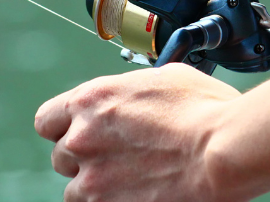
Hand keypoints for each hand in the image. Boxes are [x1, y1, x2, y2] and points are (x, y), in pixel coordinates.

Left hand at [35, 63, 241, 201]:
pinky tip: (138, 193)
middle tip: (117, 157)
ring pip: (75, 190)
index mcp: (90, 101)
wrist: (223, 152)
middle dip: (85, 157)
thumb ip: (134, 90)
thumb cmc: (204, 112)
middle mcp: (82, 139)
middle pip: (61, 156)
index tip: (78, 132)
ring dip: (95, 186)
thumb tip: (136, 95)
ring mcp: (93, 179)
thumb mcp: (165, 79)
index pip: (47, 120)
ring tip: (130, 180)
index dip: (63, 127)